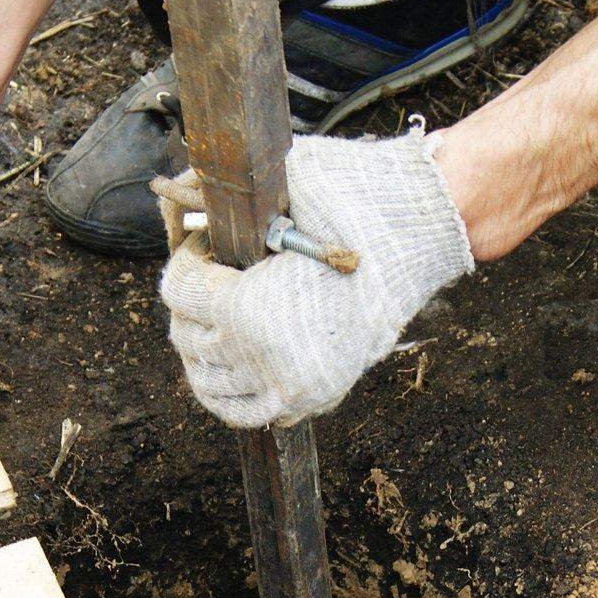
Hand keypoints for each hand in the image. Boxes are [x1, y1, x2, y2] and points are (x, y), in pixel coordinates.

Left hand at [157, 126, 472, 429]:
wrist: (420, 240)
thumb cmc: (353, 205)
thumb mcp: (281, 185)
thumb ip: (224, 190)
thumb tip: (178, 187)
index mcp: (246, 309)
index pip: (178, 290)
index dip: (184, 257)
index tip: (202, 243)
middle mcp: (258, 357)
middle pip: (185, 334)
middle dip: (189, 300)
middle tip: (210, 273)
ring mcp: (281, 386)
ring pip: (205, 378)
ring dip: (199, 344)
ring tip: (216, 315)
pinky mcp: (304, 400)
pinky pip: (242, 412)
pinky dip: (225, 390)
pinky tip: (227, 363)